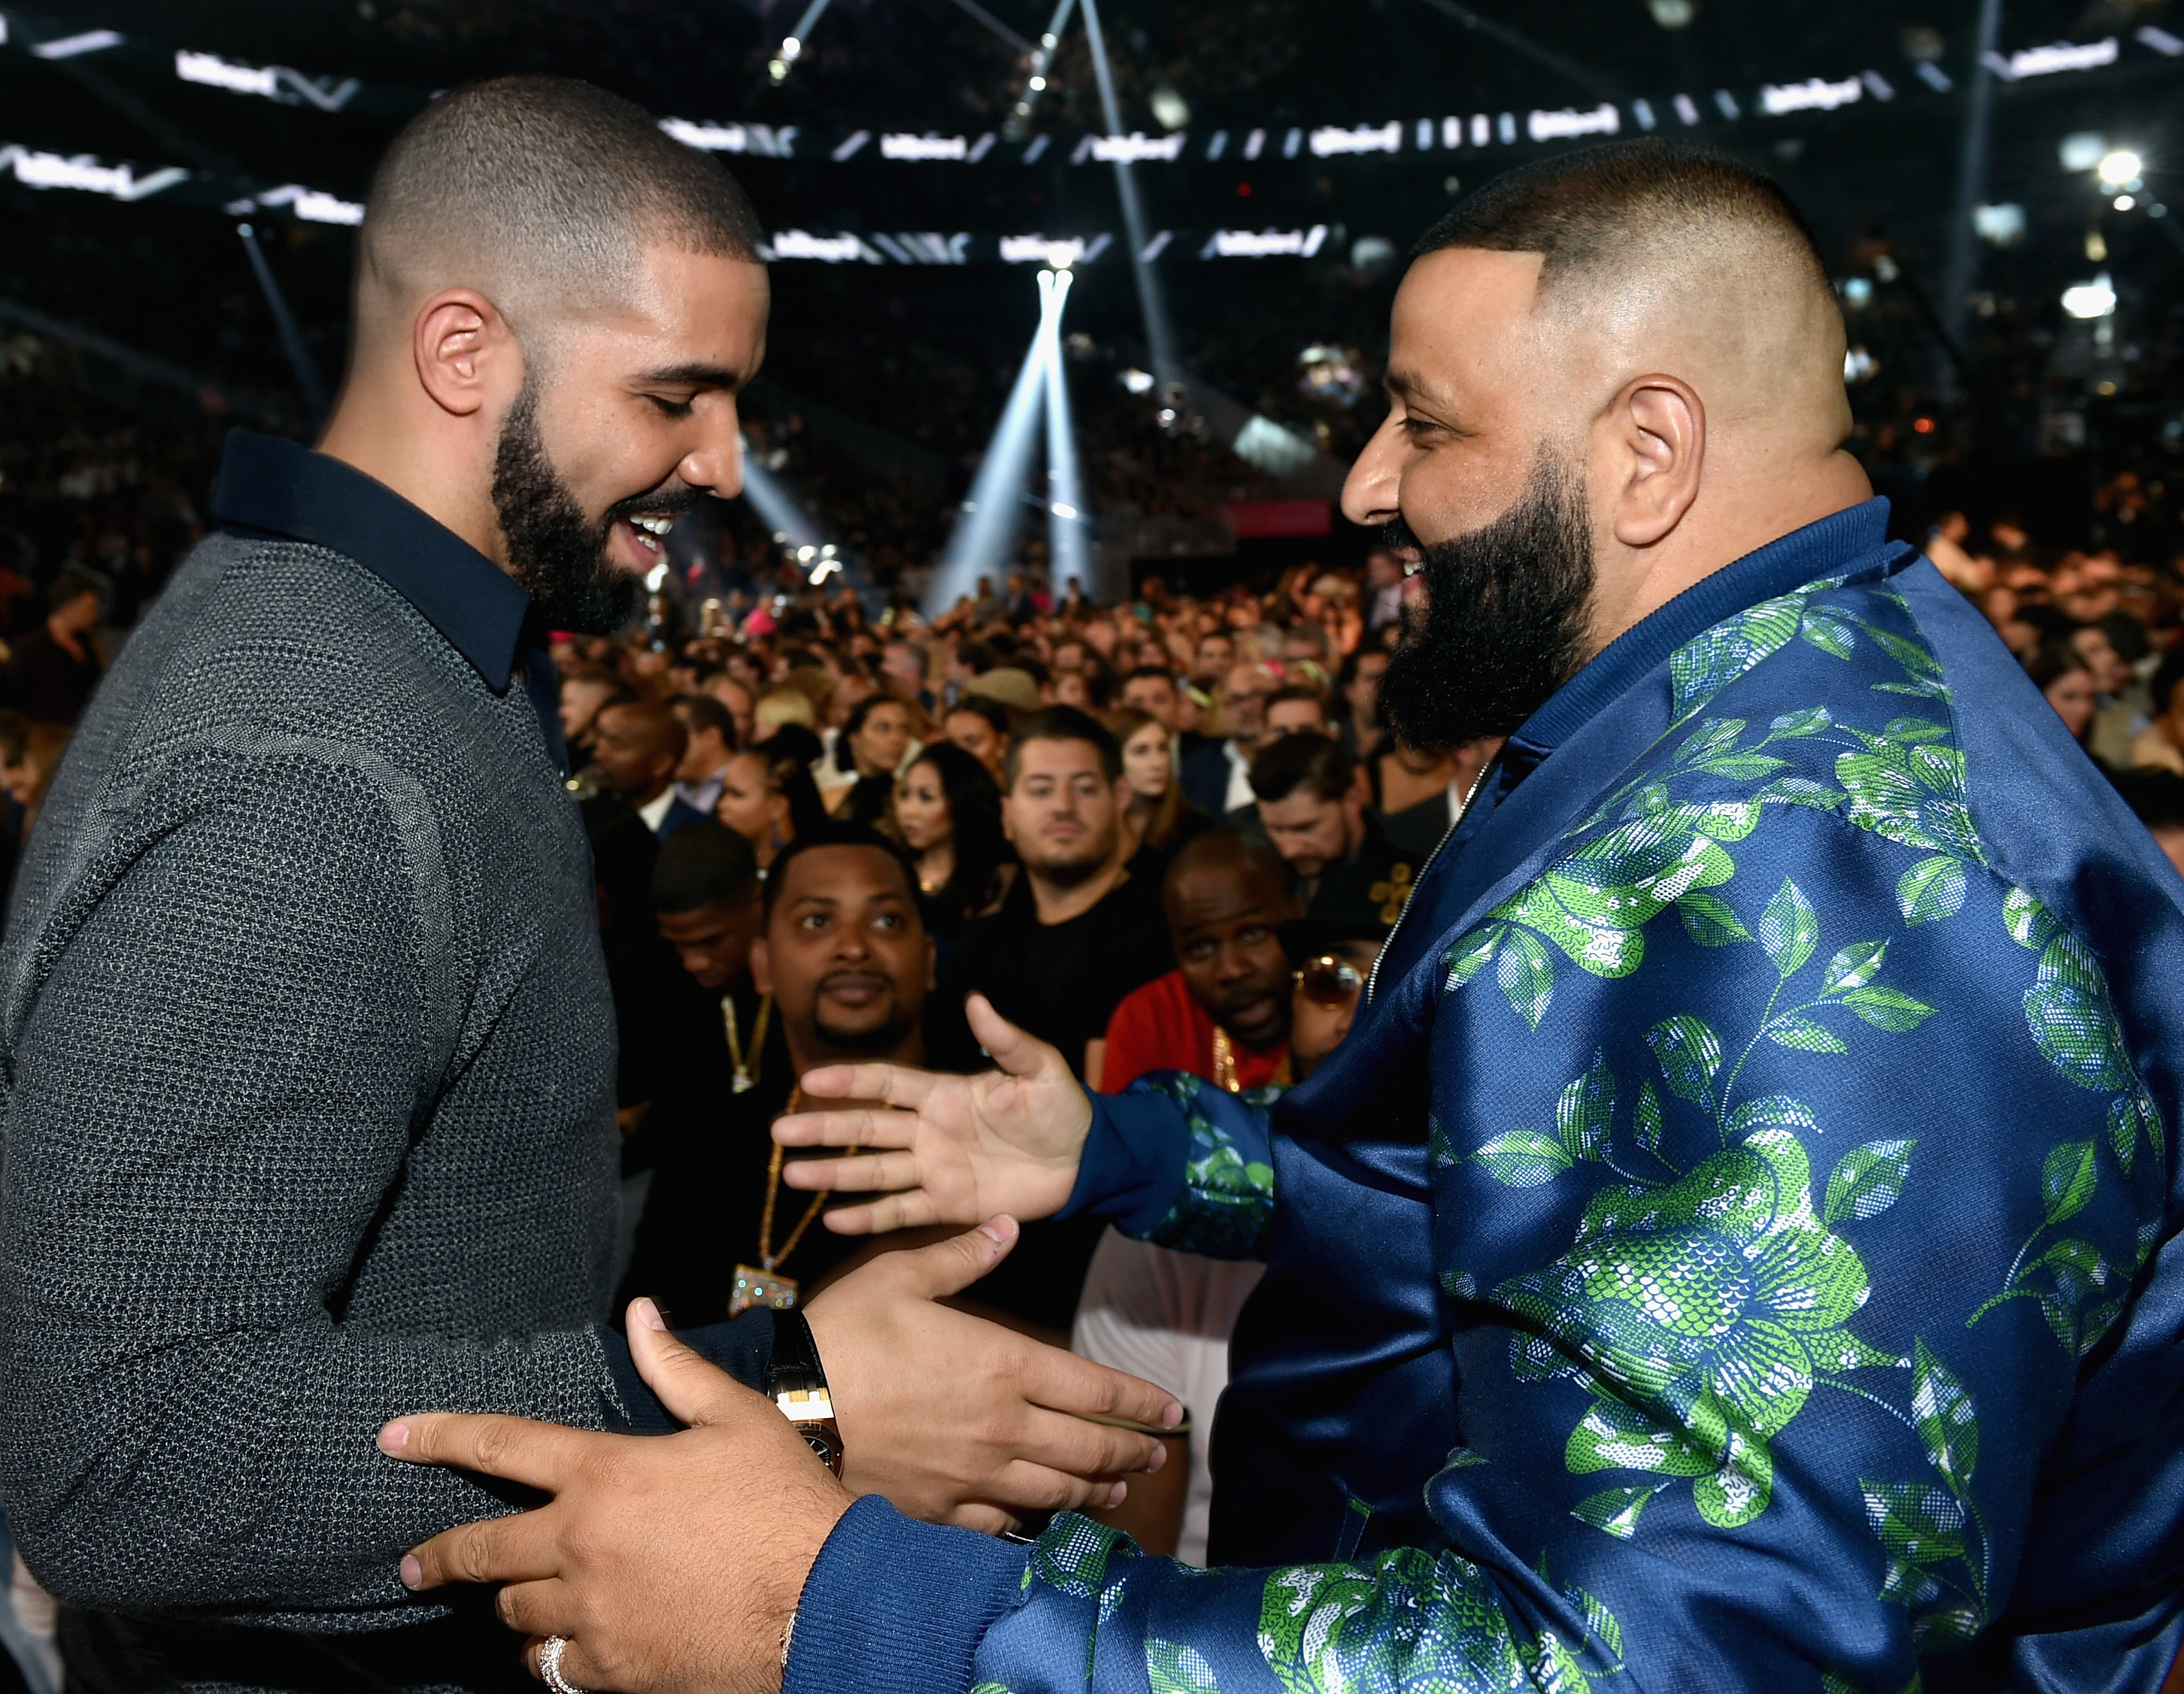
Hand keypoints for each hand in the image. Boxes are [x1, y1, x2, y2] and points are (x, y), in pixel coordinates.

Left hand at [384, 1302, 848, 1693]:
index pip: (500, 1444)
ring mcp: (591, 1611)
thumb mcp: (737, 1419)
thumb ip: (676, 1369)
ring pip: (513, 1613)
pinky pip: (549, 1667)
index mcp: (606, 1473)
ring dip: (510, 1604)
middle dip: (440, 1555)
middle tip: (415, 1564)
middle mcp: (581, 1543)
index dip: (438, 1436)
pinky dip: (546, 1657)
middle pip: (480, 1550)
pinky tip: (556, 1650)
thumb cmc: (784, 1502)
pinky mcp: (610, 1668)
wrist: (821, 1601)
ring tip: (512, 1603)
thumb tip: (640, 1313)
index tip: (391, 1438)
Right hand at [773, 994, 1092, 1233]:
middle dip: (824, 1128)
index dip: (851, 1080)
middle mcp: (929, 1130)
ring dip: (835, 1174)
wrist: (1086, 1161)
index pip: (886, 1083)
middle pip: (867, 1129)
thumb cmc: (1061, 1109)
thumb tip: (976, 1000)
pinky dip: (869, 1218)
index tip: (811, 1079)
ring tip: (792, 1174)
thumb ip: (1006, 1040)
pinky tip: (835, 1221)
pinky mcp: (949, 1206)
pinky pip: (903, 1212)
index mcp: (944, 1093)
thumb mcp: (1040, 1068)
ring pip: (875, 1172)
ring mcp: (935, 1169)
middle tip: (781, 1129)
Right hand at [805, 1218, 1180, 1534]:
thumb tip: (1007, 1226)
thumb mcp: (901, 1275)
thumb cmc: (844, 1332)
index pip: (1095, 1389)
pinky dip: (1034, 1521)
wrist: (789, 1404)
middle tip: (1157, 1456)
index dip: (1140, 1402)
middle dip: (1131, 1451)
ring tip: (1117, 1491)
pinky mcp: (941, 1509)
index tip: (1171, 1411)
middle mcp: (1003, 1425)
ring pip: (1057, 1490)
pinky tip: (1043, 1519)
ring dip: (1095, 1489)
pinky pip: (1004, 1524)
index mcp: (1004, 1363)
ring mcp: (975, 1475)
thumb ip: (963, 1254)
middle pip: (1089, 1447)